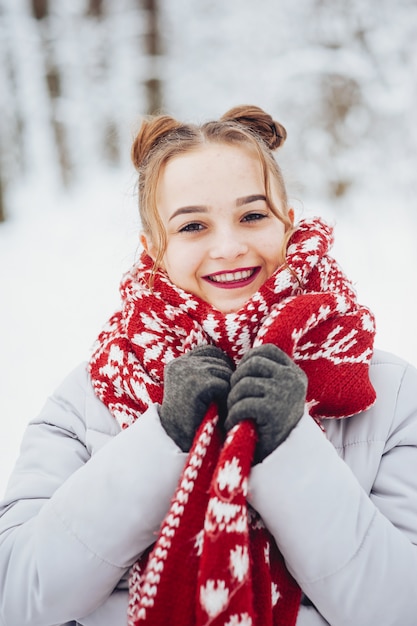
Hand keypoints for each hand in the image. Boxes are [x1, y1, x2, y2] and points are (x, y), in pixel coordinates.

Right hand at [159, 344, 233, 450]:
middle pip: (220, 361)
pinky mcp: (197, 383)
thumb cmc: (192, 421)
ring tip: (221, 409)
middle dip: (227, 380)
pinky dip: (225, 399)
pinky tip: (218, 413)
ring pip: (225, 372)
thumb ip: (209, 374)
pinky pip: (224, 384)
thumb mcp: (198, 392)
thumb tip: (242, 362)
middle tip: (224, 402)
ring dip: (228, 391)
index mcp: (178, 363)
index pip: (211, 352)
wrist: (175, 445)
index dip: (222, 367)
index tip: (223, 387)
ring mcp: (187, 372)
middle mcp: (180, 364)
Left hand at [225, 344, 306, 462]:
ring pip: (243, 384)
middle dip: (236, 381)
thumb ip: (266, 375)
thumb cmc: (273, 424)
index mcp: (295, 373)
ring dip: (232, 400)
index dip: (248, 359)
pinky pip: (242, 404)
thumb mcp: (276, 394)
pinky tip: (234, 426)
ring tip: (234, 414)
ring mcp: (284, 393)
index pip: (267, 350)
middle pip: (252, 364)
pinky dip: (233, 416)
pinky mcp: (273, 410)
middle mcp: (293, 380)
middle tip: (234, 399)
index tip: (242, 377)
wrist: (286, 460)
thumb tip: (238, 357)